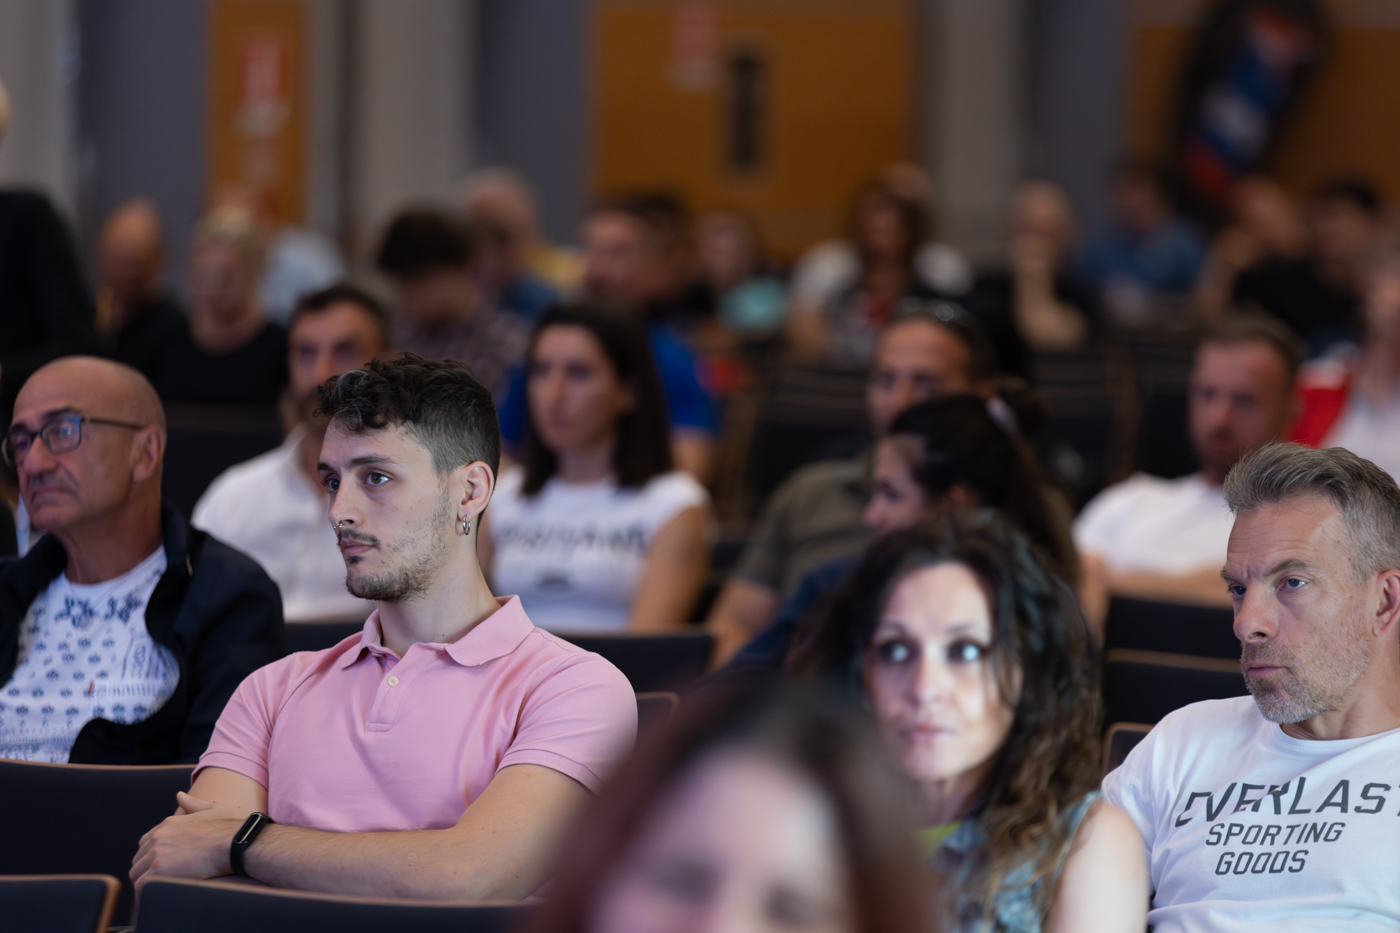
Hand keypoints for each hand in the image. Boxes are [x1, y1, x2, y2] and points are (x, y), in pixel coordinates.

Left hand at [129, 792, 248, 886]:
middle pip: (139, 860)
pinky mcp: (158, 870)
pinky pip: (141, 887)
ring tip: (158, 895)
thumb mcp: (212, 810)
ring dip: (146, 884)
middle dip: (147, 872)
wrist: (236, 842)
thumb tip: (179, 795)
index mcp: (168, 824)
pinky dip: (146, 896)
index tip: (162, 867)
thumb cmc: (230, 829)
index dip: (152, 857)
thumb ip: (192, 804)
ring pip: (137, 875)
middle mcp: (158, 837)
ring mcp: (156, 853)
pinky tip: (157, 901)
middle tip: (161, 884)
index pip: (146, 843)